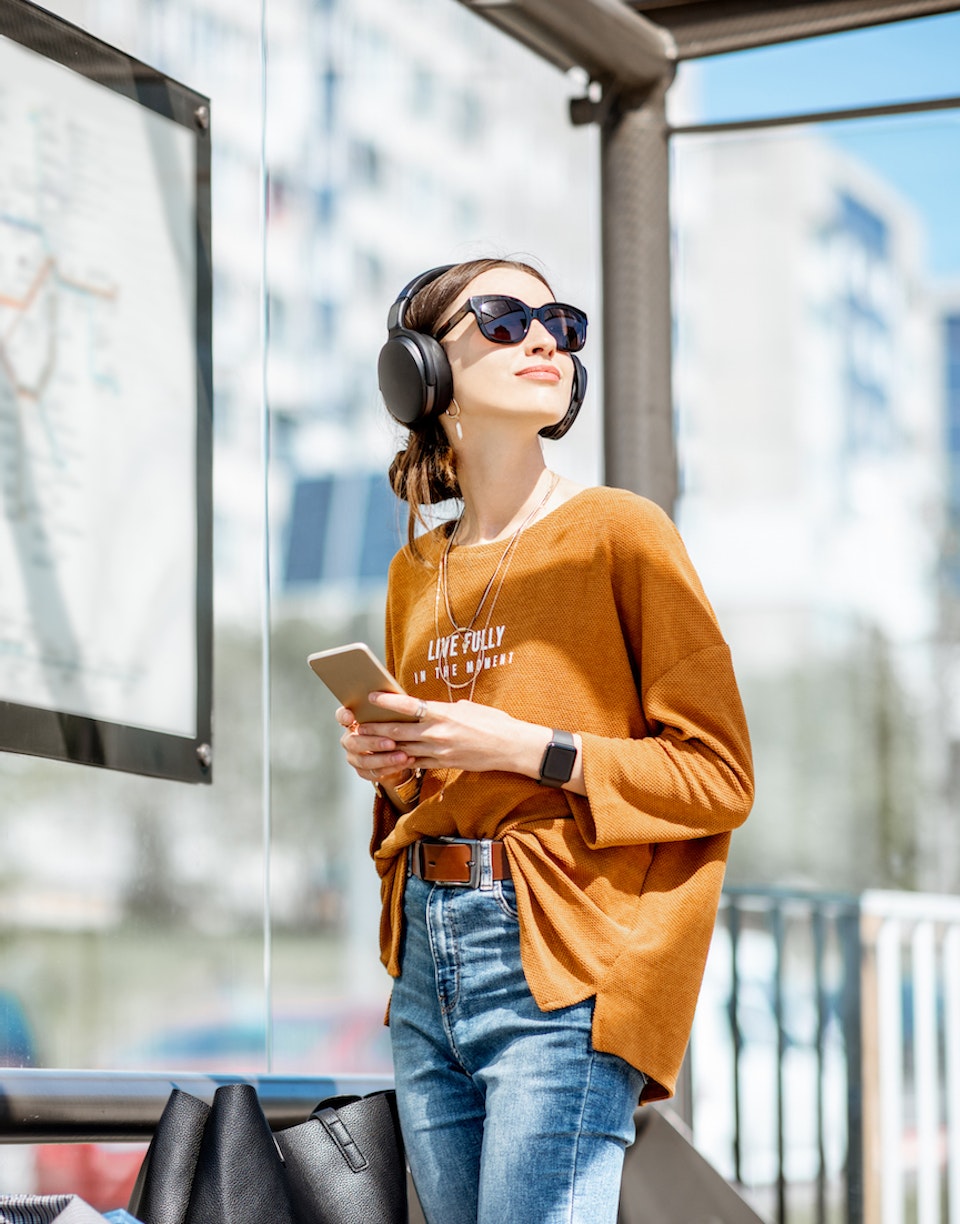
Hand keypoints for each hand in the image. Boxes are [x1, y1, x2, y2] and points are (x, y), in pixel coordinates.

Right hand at [335, 700, 414, 786]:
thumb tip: (398, 699)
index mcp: (352, 722)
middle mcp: (349, 739)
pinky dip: (391, 768)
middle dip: (373, 743)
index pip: (341, 716)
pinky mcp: (363, 771)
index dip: (344, 716)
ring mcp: (354, 757)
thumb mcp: (393, 715)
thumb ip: (388, 709)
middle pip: (353, 742)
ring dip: (385, 759)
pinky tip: (405, 762)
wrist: (398, 749)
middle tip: (391, 742)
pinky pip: (374, 773)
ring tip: (403, 755)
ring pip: (364, 761)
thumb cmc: (395, 725)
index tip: (351, 716)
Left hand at [344, 691, 548, 777]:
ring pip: (403, 748)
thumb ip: (446, 708)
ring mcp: (439, 751)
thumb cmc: (493, 722)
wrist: (511, 746)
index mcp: (443, 713)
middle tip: (356, 726)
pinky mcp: (443, 763)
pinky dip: (401, 759)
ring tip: (365, 744)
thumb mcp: (468, 707)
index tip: (371, 697)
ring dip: (383, 746)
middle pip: (398, 731)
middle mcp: (437, 733)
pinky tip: (388, 757)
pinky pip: (416, 762)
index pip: (409, 706)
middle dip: (375, 729)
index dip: (388, 702)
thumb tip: (433, 708)